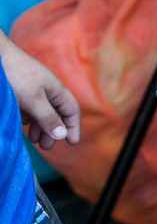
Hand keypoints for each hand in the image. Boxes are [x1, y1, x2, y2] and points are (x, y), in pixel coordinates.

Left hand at [0, 35, 80, 149]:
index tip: (71, 143)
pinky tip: (22, 123)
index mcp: (57, 90)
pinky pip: (28, 107)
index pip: (72, 111)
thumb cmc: (16, 76)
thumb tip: (62, 135)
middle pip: (56, 114)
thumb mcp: (34, 100)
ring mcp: (32, 89)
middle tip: (45, 147)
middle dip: (53, 131)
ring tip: (33, 139)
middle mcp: (47, 90)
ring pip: (41, 112)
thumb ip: (49, 118)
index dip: (73, 127)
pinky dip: (28, 118)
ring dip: (39, 127)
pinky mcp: (19, 89)